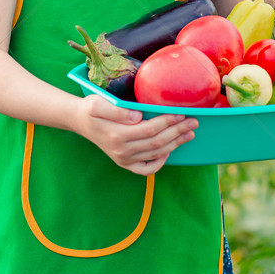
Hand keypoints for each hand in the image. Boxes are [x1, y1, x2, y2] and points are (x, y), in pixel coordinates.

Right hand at [74, 94, 197, 174]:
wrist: (80, 121)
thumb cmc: (91, 108)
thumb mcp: (99, 103)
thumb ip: (118, 110)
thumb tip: (137, 115)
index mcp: (117, 134)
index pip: (150, 129)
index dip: (168, 122)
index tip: (182, 113)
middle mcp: (121, 150)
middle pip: (157, 143)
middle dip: (178, 132)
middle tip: (194, 123)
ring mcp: (123, 159)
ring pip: (156, 154)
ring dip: (175, 144)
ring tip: (189, 134)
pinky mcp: (124, 163)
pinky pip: (146, 169)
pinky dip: (160, 163)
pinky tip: (169, 151)